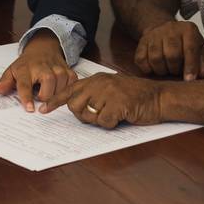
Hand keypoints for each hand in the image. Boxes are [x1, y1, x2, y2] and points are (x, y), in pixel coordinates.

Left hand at [0, 31, 73, 111]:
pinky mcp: (67, 69)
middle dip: (45, 95)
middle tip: (39, 98)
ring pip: (61, 84)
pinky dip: (66, 89)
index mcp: (26, 68)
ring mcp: (57, 67)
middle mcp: (42, 66)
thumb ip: (5, 82)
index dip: (27, 97)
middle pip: (48, 83)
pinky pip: (71, 83)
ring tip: (48, 93)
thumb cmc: (26, 64)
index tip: (30, 109)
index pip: (25, 84)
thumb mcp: (12, 71)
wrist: (43, 49)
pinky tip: (59, 90)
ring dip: (55, 94)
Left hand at [41, 72, 163, 128]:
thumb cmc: (136, 96)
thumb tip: (76, 107)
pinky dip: (112, 124)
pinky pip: (104, 122)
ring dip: (100, 120)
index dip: (55, 101)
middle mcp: (100, 83)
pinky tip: (123, 116)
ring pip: (89, 116)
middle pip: (75, 106)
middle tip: (100, 115)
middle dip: (84, 116)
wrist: (160, 97)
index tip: (43, 111)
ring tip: (115, 113)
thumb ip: (94, 93)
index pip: (69, 90)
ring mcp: (108, 92)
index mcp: (97, 79)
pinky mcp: (118, 104)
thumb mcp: (112, 88)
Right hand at [134, 19, 203, 80]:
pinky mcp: (142, 40)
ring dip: (161, 70)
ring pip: (155, 58)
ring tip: (166, 70)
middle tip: (176, 71)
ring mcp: (155, 34)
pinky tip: (154, 68)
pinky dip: (147, 68)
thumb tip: (201, 74)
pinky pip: (141, 59)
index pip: (190, 49)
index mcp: (188, 29)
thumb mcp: (198, 47)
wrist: (164, 28)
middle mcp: (171, 28)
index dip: (190, 66)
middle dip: (174, 69)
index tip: (189, 80)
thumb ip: (202, 61)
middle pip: (171, 55)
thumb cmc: (184, 42)